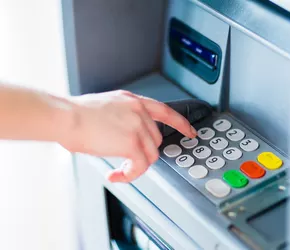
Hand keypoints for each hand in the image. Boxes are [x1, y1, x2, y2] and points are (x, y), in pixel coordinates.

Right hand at [61, 90, 196, 182]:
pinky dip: (131, 175)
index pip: (165, 111)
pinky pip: (141, 166)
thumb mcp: (106, 108)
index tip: (190, 132)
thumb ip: (122, 119)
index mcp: (132, 101)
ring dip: (136, 166)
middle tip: (126, 161)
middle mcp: (139, 111)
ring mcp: (138, 126)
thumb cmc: (76, 115)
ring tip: (119, 170)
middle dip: (143, 153)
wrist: (65, 117)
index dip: (180, 123)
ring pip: (151, 155)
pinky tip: (117, 175)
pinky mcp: (132, 143)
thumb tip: (124, 138)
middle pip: (155, 140)